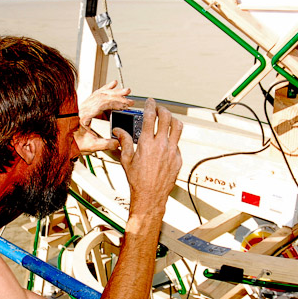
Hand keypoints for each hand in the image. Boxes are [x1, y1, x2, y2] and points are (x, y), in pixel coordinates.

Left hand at [75, 81, 132, 153]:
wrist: (62, 141)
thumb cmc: (72, 142)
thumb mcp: (90, 145)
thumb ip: (105, 144)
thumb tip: (118, 142)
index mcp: (84, 115)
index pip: (102, 103)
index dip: (115, 103)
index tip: (126, 105)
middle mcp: (83, 108)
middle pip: (102, 96)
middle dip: (117, 96)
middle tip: (129, 97)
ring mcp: (83, 106)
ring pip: (100, 94)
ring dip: (113, 92)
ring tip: (125, 91)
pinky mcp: (85, 107)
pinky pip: (96, 95)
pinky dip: (105, 90)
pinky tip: (112, 86)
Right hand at [113, 98, 182, 216]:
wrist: (150, 196)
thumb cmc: (138, 181)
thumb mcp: (126, 160)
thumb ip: (124, 142)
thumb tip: (119, 132)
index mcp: (147, 143)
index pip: (150, 117)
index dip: (150, 106)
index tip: (150, 102)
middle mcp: (161, 145)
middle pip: (166, 118)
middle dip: (162, 110)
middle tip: (158, 109)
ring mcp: (172, 152)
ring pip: (178, 127)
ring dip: (172, 120)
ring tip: (167, 120)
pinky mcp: (178, 159)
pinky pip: (178, 143)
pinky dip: (173, 138)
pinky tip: (167, 142)